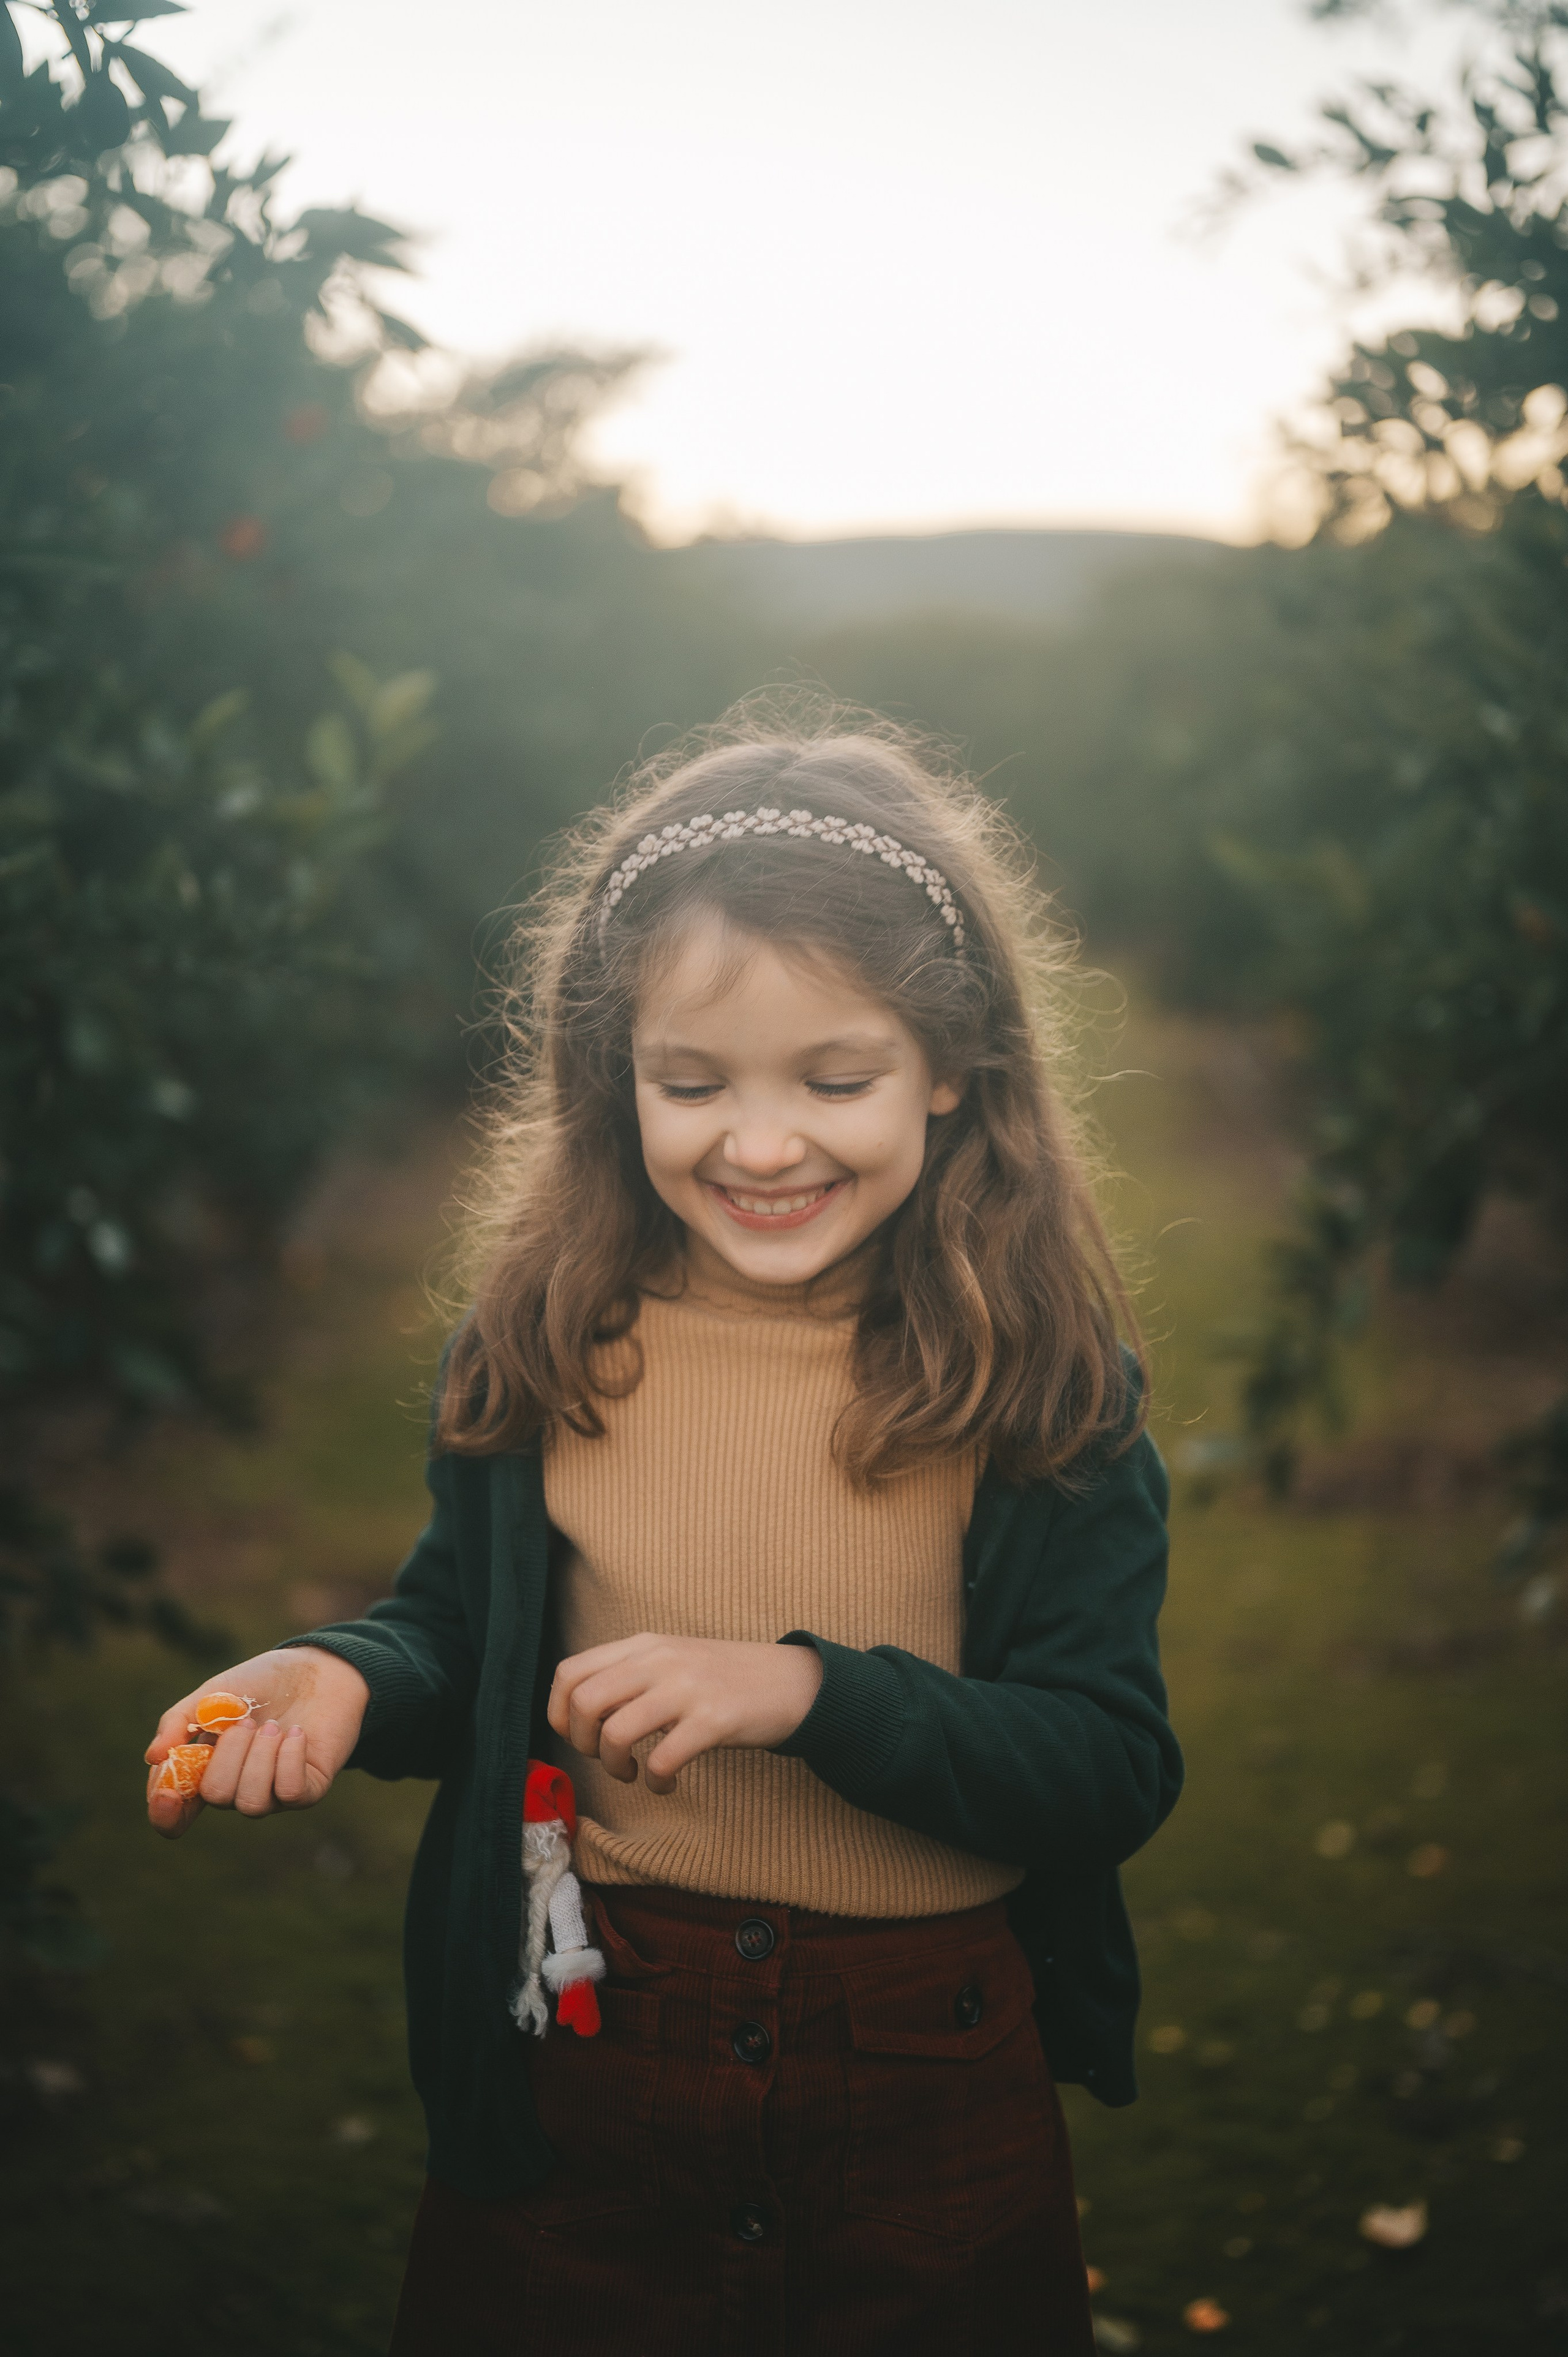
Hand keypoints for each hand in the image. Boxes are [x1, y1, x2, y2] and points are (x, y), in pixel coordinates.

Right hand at [144, 1647, 369, 1840]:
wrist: (316, 1669)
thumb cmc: (261, 1684)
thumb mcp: (212, 1695)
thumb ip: (179, 1722)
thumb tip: (153, 1757)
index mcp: (206, 1770)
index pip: (176, 1814)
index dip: (166, 1814)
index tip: (167, 1795)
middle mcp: (236, 1789)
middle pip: (216, 1797)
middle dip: (229, 1754)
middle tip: (248, 1721)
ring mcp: (272, 1793)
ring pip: (251, 1803)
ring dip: (259, 1756)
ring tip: (272, 1726)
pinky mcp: (307, 1790)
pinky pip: (290, 1793)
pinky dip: (289, 1757)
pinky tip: (297, 1734)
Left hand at [548, 1634, 823, 1794]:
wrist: (791, 1681)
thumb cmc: (723, 1680)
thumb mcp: (671, 1661)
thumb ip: (628, 1674)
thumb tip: (579, 1711)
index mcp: (644, 1645)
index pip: (570, 1671)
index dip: (559, 1712)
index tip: (579, 1736)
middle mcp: (660, 1660)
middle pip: (584, 1702)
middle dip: (582, 1743)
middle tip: (606, 1757)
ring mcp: (687, 1688)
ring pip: (616, 1733)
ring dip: (615, 1766)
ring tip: (634, 1773)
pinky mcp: (713, 1719)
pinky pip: (663, 1760)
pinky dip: (656, 1783)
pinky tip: (667, 1784)